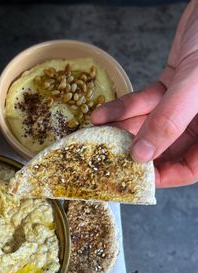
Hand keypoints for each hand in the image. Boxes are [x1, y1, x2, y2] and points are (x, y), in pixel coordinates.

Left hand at [91, 0, 197, 187]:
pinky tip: (101, 114)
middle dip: (132, 153)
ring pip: (150, 126)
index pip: (189, 169)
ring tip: (95, 135)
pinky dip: (124, 107)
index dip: (160, 177)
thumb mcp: (195, 82)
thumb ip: (169, 119)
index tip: (129, 179)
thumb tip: (141, 155)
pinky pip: (146, 102)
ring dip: (121, 130)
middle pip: (165, 150)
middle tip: (104, 159)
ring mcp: (187, 103)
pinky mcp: (174, 84)